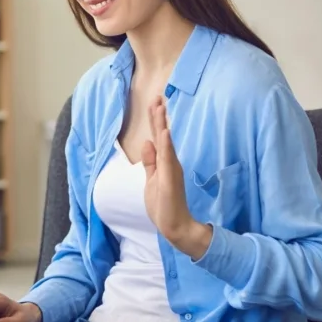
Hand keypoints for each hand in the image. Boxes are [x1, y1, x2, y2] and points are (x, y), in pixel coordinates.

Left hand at [141, 95, 212, 258]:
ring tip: (160, 106)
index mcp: (164, 162)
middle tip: (157, 96)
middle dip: (158, 116)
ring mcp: (171, 168)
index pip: (157, 137)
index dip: (155, 120)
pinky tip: (164, 131)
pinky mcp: (171, 177)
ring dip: (162, 124)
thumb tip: (147, 142)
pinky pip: (168, 158)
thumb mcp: (151, 179)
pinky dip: (166, 144)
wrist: (174, 225)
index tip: (154, 102)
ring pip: (165, 141)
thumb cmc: (163, 204)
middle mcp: (169, 162)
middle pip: (162, 134)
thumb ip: (150, 161)